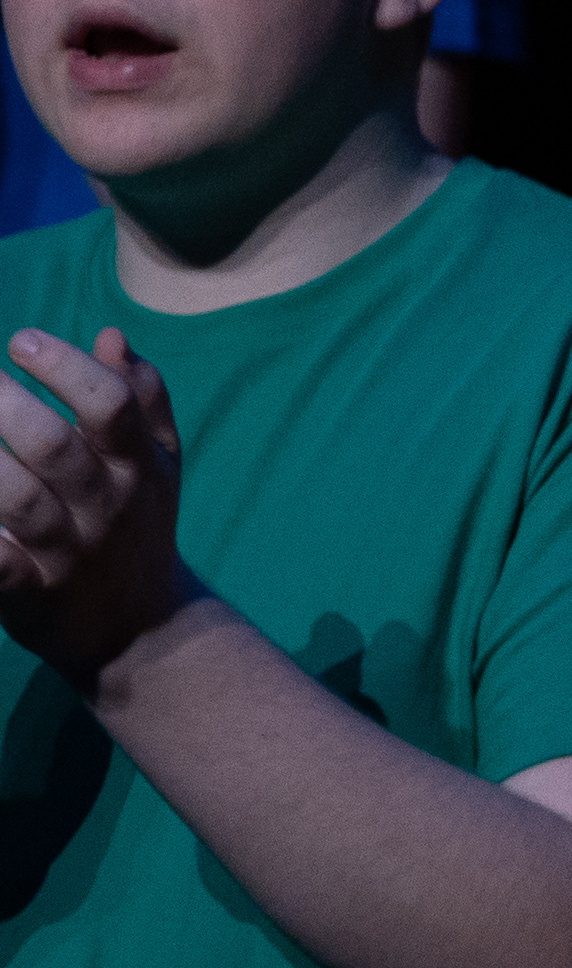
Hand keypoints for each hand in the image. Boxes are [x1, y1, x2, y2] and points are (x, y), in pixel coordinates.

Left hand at [0, 329, 196, 686]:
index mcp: (138, 467)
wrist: (142, 632)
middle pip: (54, 447)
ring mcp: (66, 553)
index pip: (111, 405)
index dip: (65, 367)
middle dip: (2, 404)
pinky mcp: (27, 593)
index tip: (20, 340)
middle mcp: (106, 507)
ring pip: (17, 500)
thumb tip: (109, 335)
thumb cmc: (138, 530)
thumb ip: (144, 398)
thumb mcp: (159, 465)